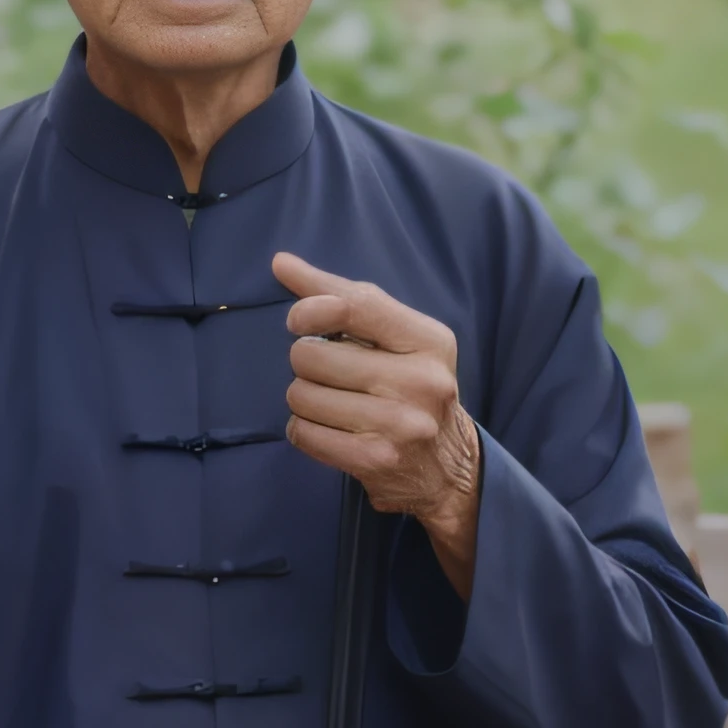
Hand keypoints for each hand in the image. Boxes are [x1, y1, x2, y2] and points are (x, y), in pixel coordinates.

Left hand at [274, 251, 482, 597]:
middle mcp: (420, 380)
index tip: (298, 320)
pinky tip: (327, 429)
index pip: (354, 307)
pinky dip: (303, 429)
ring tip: (331, 403)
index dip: (310, 308)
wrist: (446, 465)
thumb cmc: (410, 386)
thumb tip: (281, 262)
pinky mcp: (374, 460)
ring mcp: (399, 424)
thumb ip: (340, 296)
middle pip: (311, 355)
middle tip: (330, 374)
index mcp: (428, 340)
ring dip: (303, 398)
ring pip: (301, 395)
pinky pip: (303, 433)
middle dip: (307, 362)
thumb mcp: (394, 338)